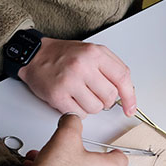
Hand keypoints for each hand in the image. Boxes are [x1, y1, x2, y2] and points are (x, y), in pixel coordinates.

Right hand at [19, 38, 135, 117]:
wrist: (34, 56)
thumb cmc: (63, 55)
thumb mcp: (91, 51)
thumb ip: (111, 68)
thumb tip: (127, 92)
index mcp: (94, 53)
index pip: (122, 77)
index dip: (130, 97)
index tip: (130, 108)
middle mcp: (82, 66)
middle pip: (110, 97)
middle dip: (105, 100)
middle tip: (95, 93)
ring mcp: (69, 81)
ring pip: (95, 108)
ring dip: (91, 106)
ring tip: (80, 94)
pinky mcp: (57, 95)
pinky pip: (79, 114)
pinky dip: (77, 111)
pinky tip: (71, 99)